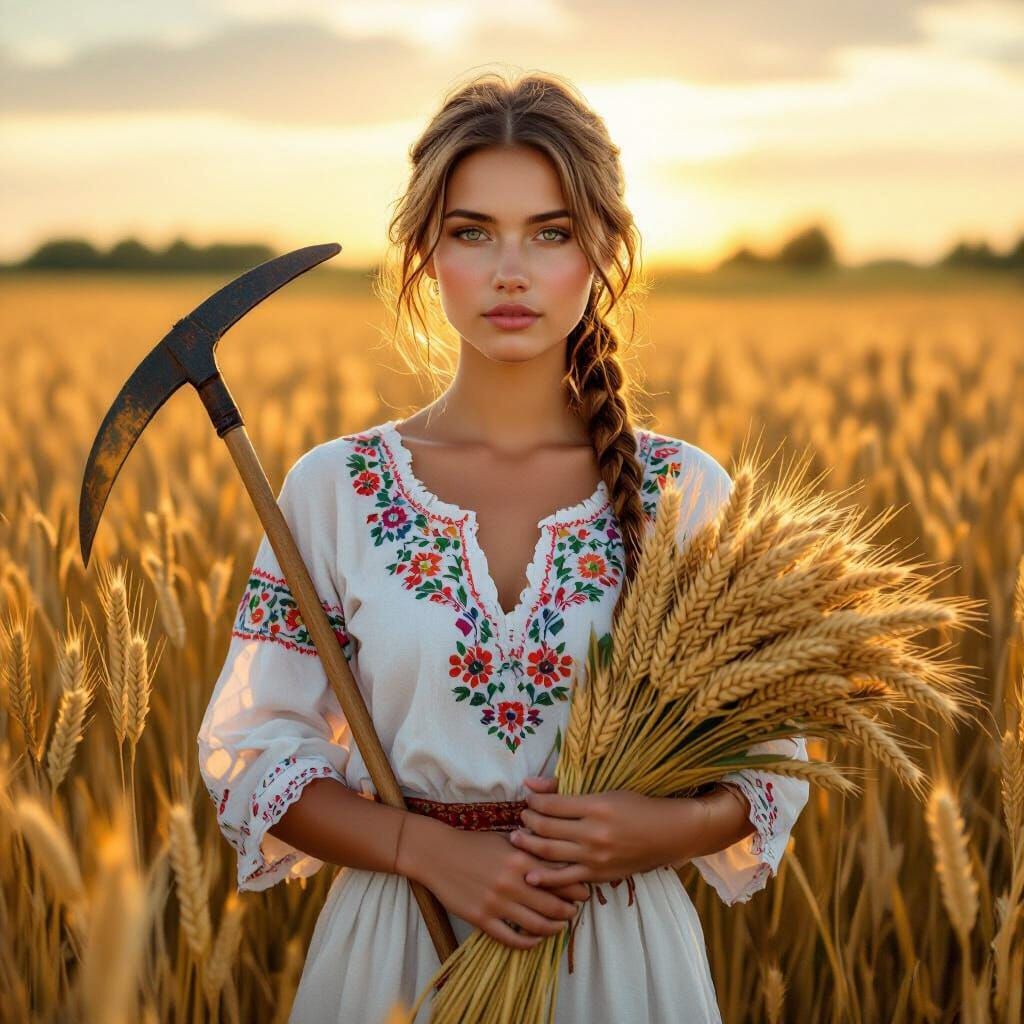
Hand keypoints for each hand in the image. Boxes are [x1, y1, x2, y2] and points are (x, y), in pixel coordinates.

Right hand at [398, 814, 589, 950]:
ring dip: (554, 928)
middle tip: (575, 911)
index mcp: (520, 859)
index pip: (559, 878)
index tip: (584, 891)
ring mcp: (496, 903)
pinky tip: (534, 939)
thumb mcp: (506, 839)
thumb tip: (559, 856)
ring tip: (560, 925)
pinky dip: (528, 943)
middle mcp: (512, 882)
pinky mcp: (481, 919)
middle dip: (570, 910)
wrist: (438, 854)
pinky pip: (511, 939)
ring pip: (537, 925)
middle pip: (554, 905)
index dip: (576, 887)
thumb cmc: (475, 844)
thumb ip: (531, 849)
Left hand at [511, 776, 704, 888]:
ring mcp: (595, 856)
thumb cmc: (635, 807)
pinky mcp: (598, 875)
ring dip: (528, 845)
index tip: (529, 799)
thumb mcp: (604, 791)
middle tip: (521, 818)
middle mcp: (593, 832)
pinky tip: (529, 875)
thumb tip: (531, 784)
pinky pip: (565, 879)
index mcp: (595, 806)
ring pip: (549, 853)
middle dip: (527, 821)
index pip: (551, 804)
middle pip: (546, 828)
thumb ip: (565, 790)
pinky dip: (545, 878)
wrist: (666, 835)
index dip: (533, 802)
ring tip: (517, 838)